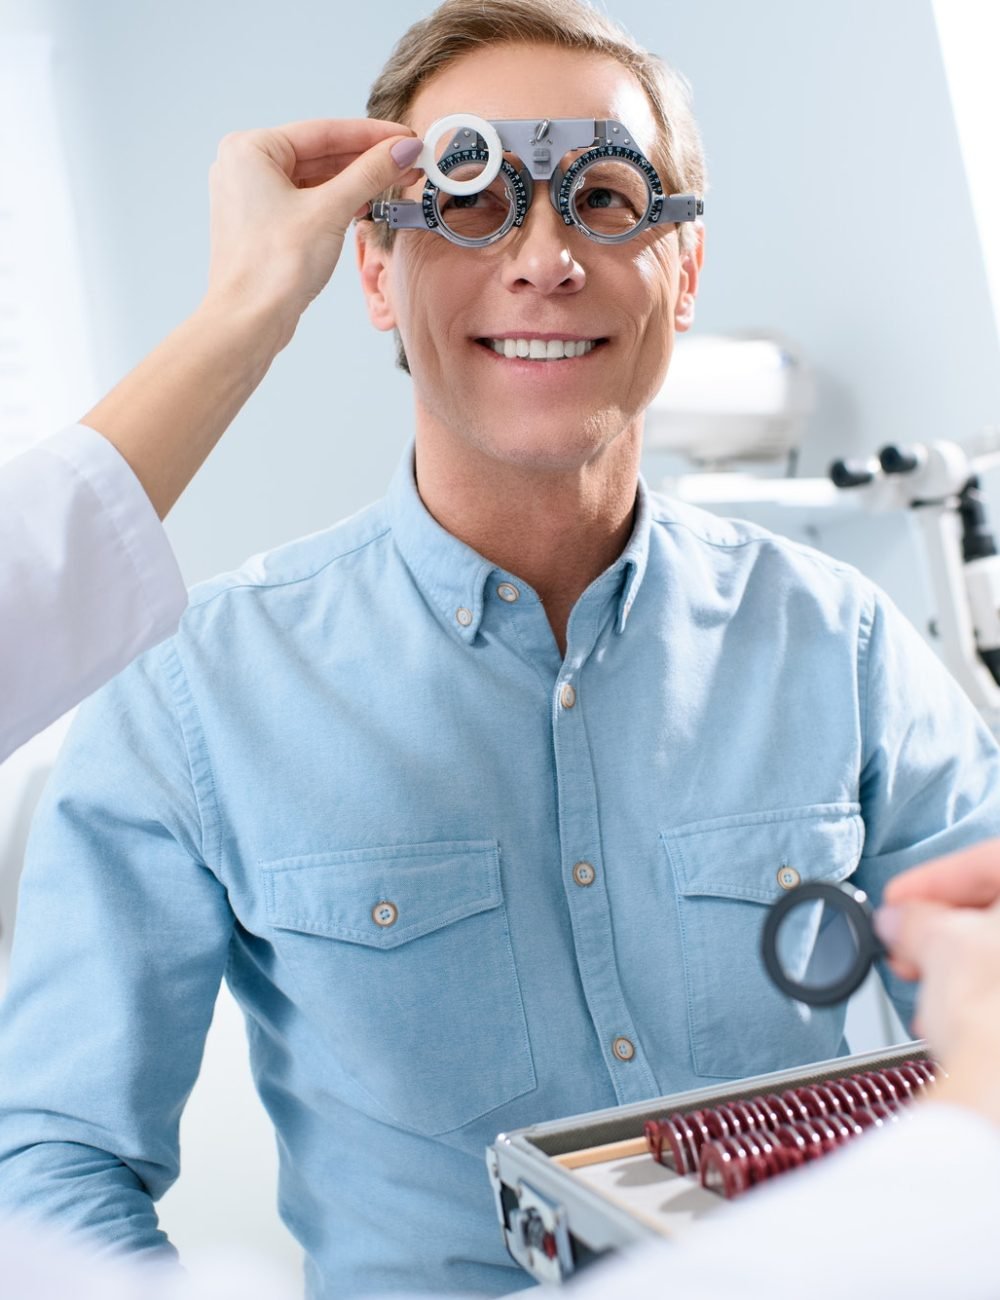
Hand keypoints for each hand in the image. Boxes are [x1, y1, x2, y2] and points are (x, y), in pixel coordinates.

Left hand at [203, 118, 422, 345]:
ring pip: (315, 179)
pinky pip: (308, 201)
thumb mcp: (331, 210)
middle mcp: (246, 168)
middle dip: (367, 160)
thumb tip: (403, 149)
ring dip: (356, 182)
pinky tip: (366, 204)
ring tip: (396, 180)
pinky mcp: (265, 225)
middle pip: (320, 154)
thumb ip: (370, 174)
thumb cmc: (273, 267)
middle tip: (409, 160)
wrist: (250, 321)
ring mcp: (254, 198)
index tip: (406, 137)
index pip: (323, 132)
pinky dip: (337, 202)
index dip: (371, 135)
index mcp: (251, 150)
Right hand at [875, 839, 999, 1125]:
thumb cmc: (999, 1023)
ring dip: (967, 968)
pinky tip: (959, 1019)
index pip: (989, 863)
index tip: (900, 900)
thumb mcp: (938, 946)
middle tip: (910, 944)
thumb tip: (902, 921)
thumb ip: (914, 920)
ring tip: (927, 988)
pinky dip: (990, 999)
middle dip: (949, 930)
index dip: (933, 880)